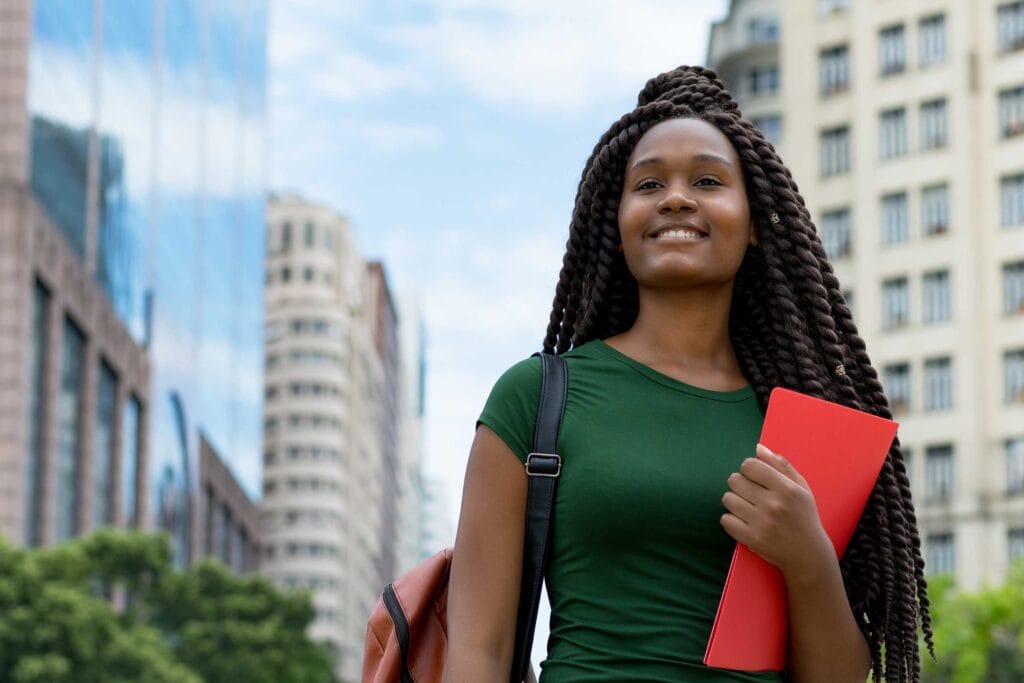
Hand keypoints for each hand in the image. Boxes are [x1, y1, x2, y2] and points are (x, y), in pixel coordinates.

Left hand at [720, 443, 834, 581]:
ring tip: (746, 506)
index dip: (748, 469)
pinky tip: (742, 520)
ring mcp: (762, 523)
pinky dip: (730, 519)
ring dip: (733, 501)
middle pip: (734, 480)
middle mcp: (773, 504)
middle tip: (748, 492)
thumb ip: (781, 465)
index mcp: (787, 489)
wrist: (808, 555)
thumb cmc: (804, 517)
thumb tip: (758, 448)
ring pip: (728, 499)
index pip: (749, 465)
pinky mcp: (752, 539)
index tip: (753, 477)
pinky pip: (725, 520)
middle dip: (739, 484)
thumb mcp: (801, 488)